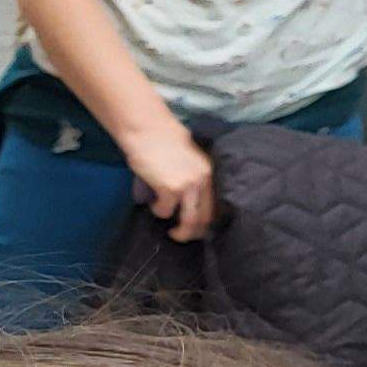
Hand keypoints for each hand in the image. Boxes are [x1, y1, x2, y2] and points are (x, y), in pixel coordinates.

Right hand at [128, 124, 217, 241]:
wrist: (148, 130)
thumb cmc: (163, 139)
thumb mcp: (188, 158)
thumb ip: (193, 175)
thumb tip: (188, 194)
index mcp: (210, 171)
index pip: (217, 203)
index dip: (209, 219)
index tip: (200, 227)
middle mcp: (204, 180)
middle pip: (206, 216)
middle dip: (195, 231)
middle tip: (185, 235)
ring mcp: (188, 185)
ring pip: (190, 220)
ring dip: (181, 232)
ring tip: (172, 233)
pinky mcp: (170, 189)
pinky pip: (166, 211)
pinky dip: (158, 211)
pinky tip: (153, 204)